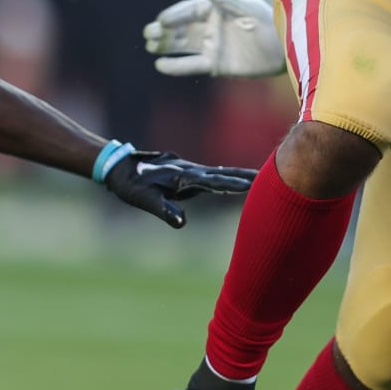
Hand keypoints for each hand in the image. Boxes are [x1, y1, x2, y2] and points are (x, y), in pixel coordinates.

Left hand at [98, 148, 256, 228]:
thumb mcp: (145, 199)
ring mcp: (190, 171)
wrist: (120, 166)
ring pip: (220, 173)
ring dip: (239, 175)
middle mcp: (190, 172)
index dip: (233, 184)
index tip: (253, 184)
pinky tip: (233, 179)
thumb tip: (182, 223)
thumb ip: (164, 210)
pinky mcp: (187, 174)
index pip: (214, 182)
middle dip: (245, 176)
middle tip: (270, 176)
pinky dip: (227, 177)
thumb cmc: (131, 184)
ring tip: (259, 177)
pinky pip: (212, 175)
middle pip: (223, 174)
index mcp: (184, 178)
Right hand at [144, 0, 286, 77]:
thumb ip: (228, 1)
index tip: (161, 20)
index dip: (175, 15)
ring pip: (182, 45)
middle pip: (181, 27)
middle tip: (149, 34)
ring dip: (165, 46)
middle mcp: (210, 26)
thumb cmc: (270, 22)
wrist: (285, 49)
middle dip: (164, 30)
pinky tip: (160, 64)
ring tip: (150, 46)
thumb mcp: (251, 8)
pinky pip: (192, 64)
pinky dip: (176, 65)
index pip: (189, 10)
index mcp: (217, 9)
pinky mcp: (215, 65)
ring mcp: (211, 45)